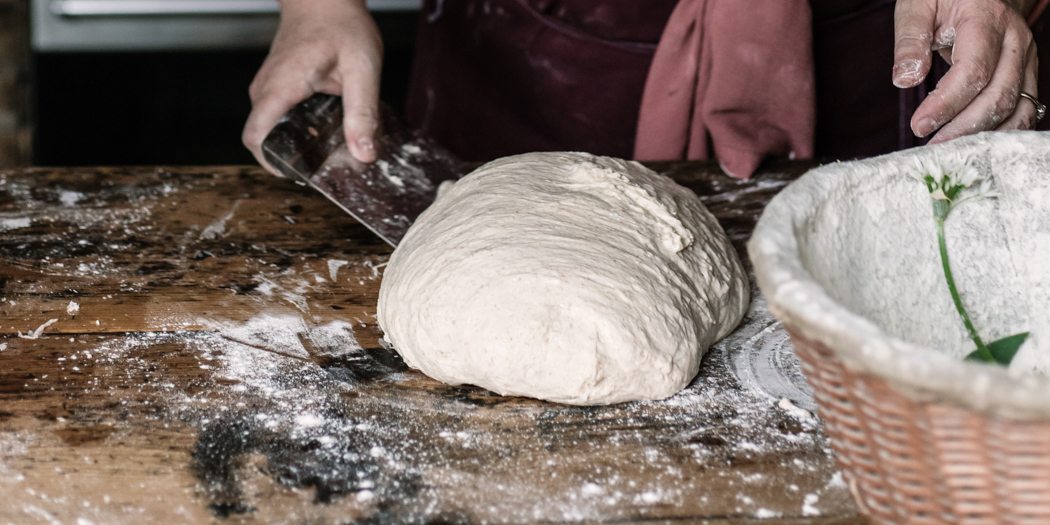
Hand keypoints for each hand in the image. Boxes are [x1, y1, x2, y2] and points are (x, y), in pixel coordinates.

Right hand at [243, 0, 382, 173]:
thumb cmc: (341, 25)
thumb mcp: (362, 70)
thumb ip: (363, 113)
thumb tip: (364, 154)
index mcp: (281, 88)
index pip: (255, 137)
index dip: (273, 164)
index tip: (301, 174)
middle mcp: (266, 89)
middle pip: (263, 138)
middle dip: (291, 157)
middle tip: (325, 165)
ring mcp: (267, 87)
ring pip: (270, 128)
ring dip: (294, 142)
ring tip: (327, 147)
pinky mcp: (275, 85)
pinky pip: (277, 115)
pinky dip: (296, 127)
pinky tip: (324, 126)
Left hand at [893, 0, 1039, 143]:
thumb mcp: (917, 5)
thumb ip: (910, 40)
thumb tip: (905, 79)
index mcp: (986, 20)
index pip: (973, 71)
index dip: (946, 104)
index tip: (919, 126)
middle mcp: (1015, 41)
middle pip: (999, 95)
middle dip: (964, 128)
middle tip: (932, 147)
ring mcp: (1026, 58)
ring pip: (1018, 107)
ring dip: (985, 136)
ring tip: (950, 151)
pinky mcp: (1026, 72)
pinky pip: (1025, 109)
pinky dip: (1003, 131)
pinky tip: (975, 144)